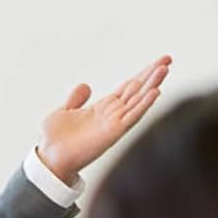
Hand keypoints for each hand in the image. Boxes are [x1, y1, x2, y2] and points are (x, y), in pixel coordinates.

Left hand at [37, 54, 171, 184]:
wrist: (48, 159)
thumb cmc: (54, 141)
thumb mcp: (61, 112)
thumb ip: (75, 99)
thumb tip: (86, 85)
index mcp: (102, 108)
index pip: (128, 87)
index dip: (142, 74)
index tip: (158, 61)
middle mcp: (112, 114)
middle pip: (137, 90)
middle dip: (152, 74)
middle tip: (168, 59)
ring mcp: (115, 123)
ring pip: (138, 100)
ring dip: (152, 84)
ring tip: (165, 68)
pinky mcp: (114, 132)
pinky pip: (132, 116)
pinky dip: (144, 104)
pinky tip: (155, 92)